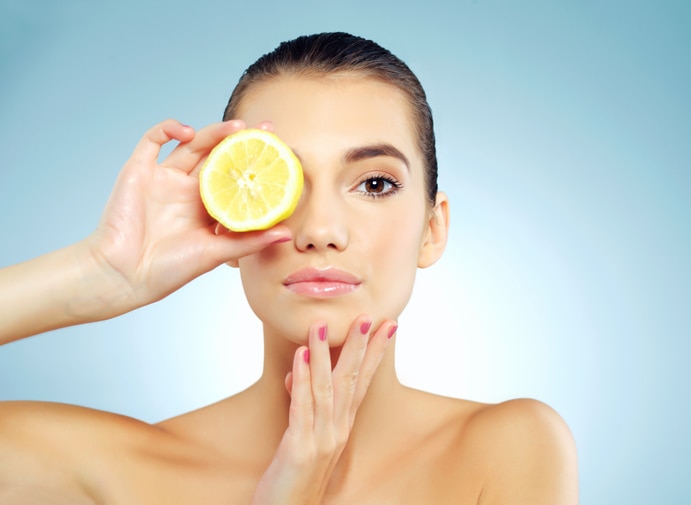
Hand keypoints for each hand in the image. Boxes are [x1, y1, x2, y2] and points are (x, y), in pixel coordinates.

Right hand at [84, 119, 291, 313]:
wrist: (123, 275)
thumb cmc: (167, 270)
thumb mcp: (215, 254)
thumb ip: (248, 242)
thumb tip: (287, 234)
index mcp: (207, 209)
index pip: (236, 179)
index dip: (256, 166)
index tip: (279, 154)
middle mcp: (188, 191)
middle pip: (218, 157)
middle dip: (242, 142)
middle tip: (266, 130)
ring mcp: (164, 179)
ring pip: (193, 145)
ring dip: (214, 132)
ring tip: (237, 127)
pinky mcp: (139, 171)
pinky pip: (152, 140)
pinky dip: (168, 129)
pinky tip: (186, 131)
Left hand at [251, 316, 395, 504]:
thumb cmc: (295, 477)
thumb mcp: (304, 434)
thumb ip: (306, 402)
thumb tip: (301, 369)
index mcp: (342, 426)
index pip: (363, 382)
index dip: (375, 353)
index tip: (387, 326)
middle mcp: (337, 430)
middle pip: (352, 381)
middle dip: (360, 347)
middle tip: (368, 317)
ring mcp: (321, 439)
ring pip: (326, 388)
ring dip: (324, 354)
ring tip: (322, 325)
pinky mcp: (299, 448)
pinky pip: (302, 408)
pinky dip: (301, 380)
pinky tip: (300, 357)